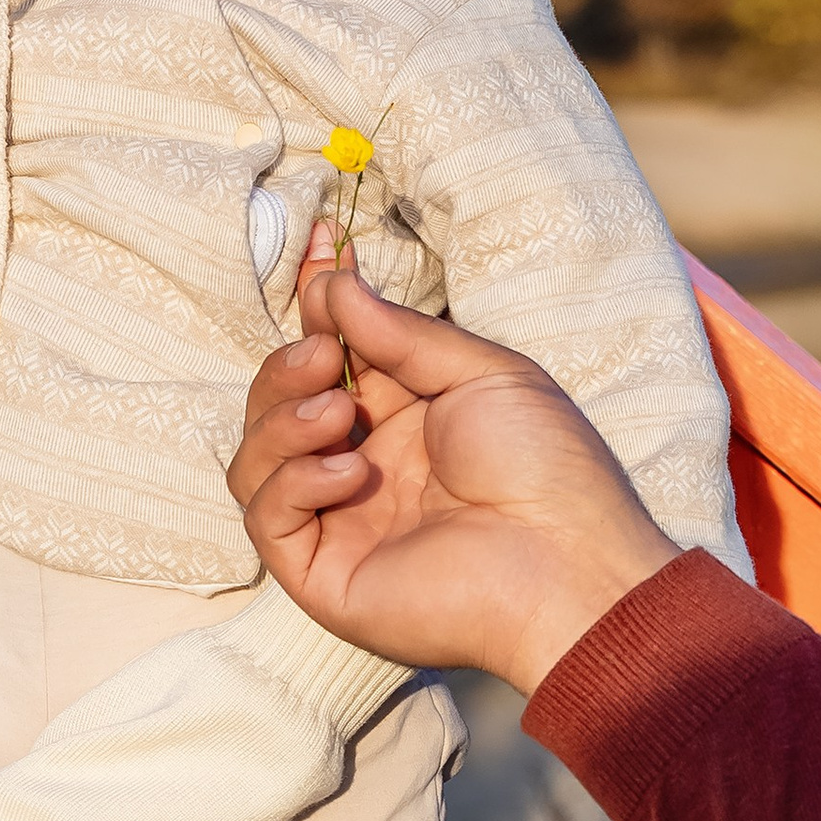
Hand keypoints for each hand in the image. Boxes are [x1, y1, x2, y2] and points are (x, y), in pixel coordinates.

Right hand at [230, 228, 679, 694]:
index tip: (317, 248)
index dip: (316, 305)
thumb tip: (332, 287)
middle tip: (324, 357)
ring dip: (282, 422)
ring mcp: (338, 521)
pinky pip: (266, 517)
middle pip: (278, 403)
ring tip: (338, 415)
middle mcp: (361, 466)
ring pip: (256, 458)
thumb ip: (400, 333)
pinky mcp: (321, 573)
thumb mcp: (482, 374)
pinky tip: (351, 475)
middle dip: (287, 367)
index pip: (332, 356)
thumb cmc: (545, 468)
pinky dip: (294, 483)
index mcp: (403, 418)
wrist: (565, 565)